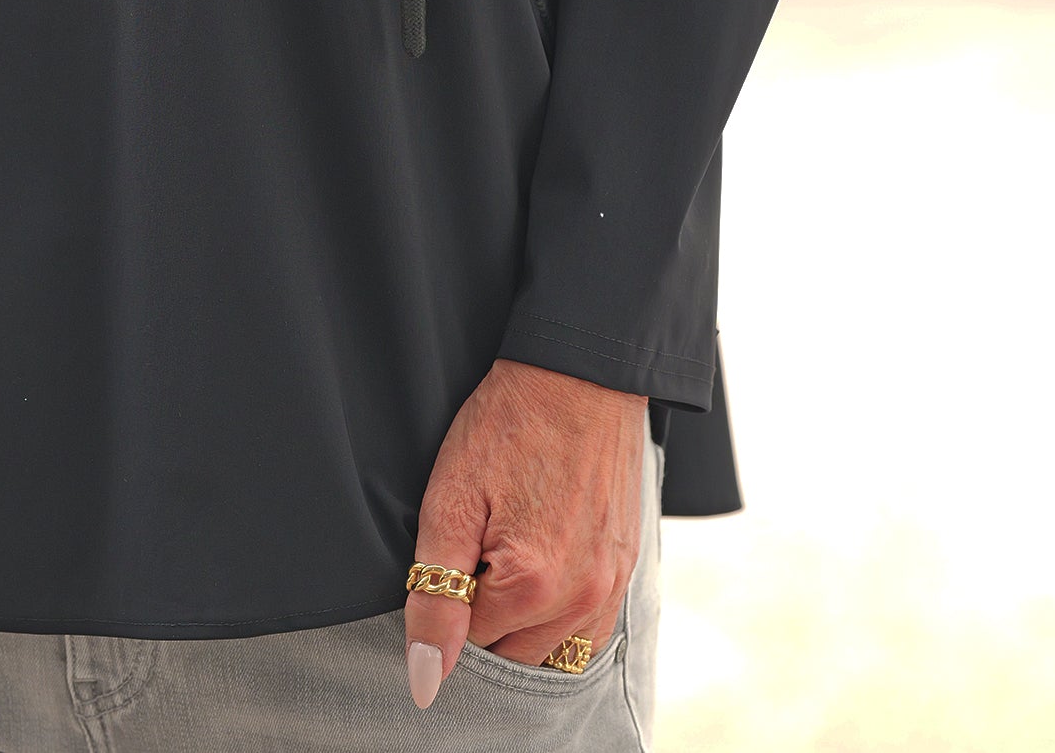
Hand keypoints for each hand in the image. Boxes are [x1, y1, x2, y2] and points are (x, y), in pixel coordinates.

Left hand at [404, 357, 646, 707]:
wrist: (579, 374)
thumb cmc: (509, 425)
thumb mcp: (451, 501)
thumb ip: (434, 597)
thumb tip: (426, 681)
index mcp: (533, 586)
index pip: (466, 643)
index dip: (449, 593)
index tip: (458, 540)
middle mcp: (582, 599)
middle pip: (510, 654)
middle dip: (484, 615)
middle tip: (480, 540)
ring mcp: (612, 586)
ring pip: (549, 649)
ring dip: (520, 619)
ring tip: (509, 545)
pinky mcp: (627, 568)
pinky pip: (587, 631)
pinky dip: (557, 616)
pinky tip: (542, 565)